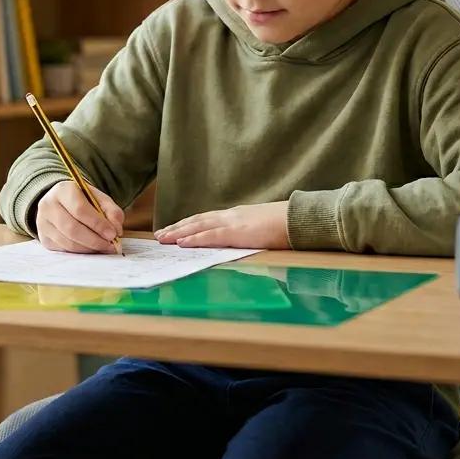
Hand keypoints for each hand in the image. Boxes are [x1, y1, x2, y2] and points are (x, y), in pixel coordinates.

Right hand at [36, 180, 124, 253]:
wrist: (61, 203)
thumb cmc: (83, 200)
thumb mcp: (99, 199)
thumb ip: (112, 211)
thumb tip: (116, 230)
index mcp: (62, 190)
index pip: (79, 209)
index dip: (97, 224)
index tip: (113, 234)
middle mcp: (48, 206)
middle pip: (72, 228)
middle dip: (94, 240)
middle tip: (110, 246)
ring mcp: (43, 223)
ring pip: (68, 242)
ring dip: (89, 248)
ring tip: (104, 248)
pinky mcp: (44, 238)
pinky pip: (65, 250)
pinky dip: (81, 252)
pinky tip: (92, 249)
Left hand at [154, 201, 290, 248]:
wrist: (299, 219)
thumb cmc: (286, 224)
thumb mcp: (262, 227)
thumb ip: (248, 231)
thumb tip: (241, 239)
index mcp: (237, 215)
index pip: (207, 219)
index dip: (189, 224)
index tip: (175, 229)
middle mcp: (231, 216)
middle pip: (198, 221)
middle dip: (178, 228)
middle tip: (160, 235)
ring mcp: (233, 223)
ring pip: (199, 226)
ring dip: (179, 232)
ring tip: (163, 239)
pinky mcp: (237, 232)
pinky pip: (211, 236)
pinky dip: (194, 239)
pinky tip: (182, 243)